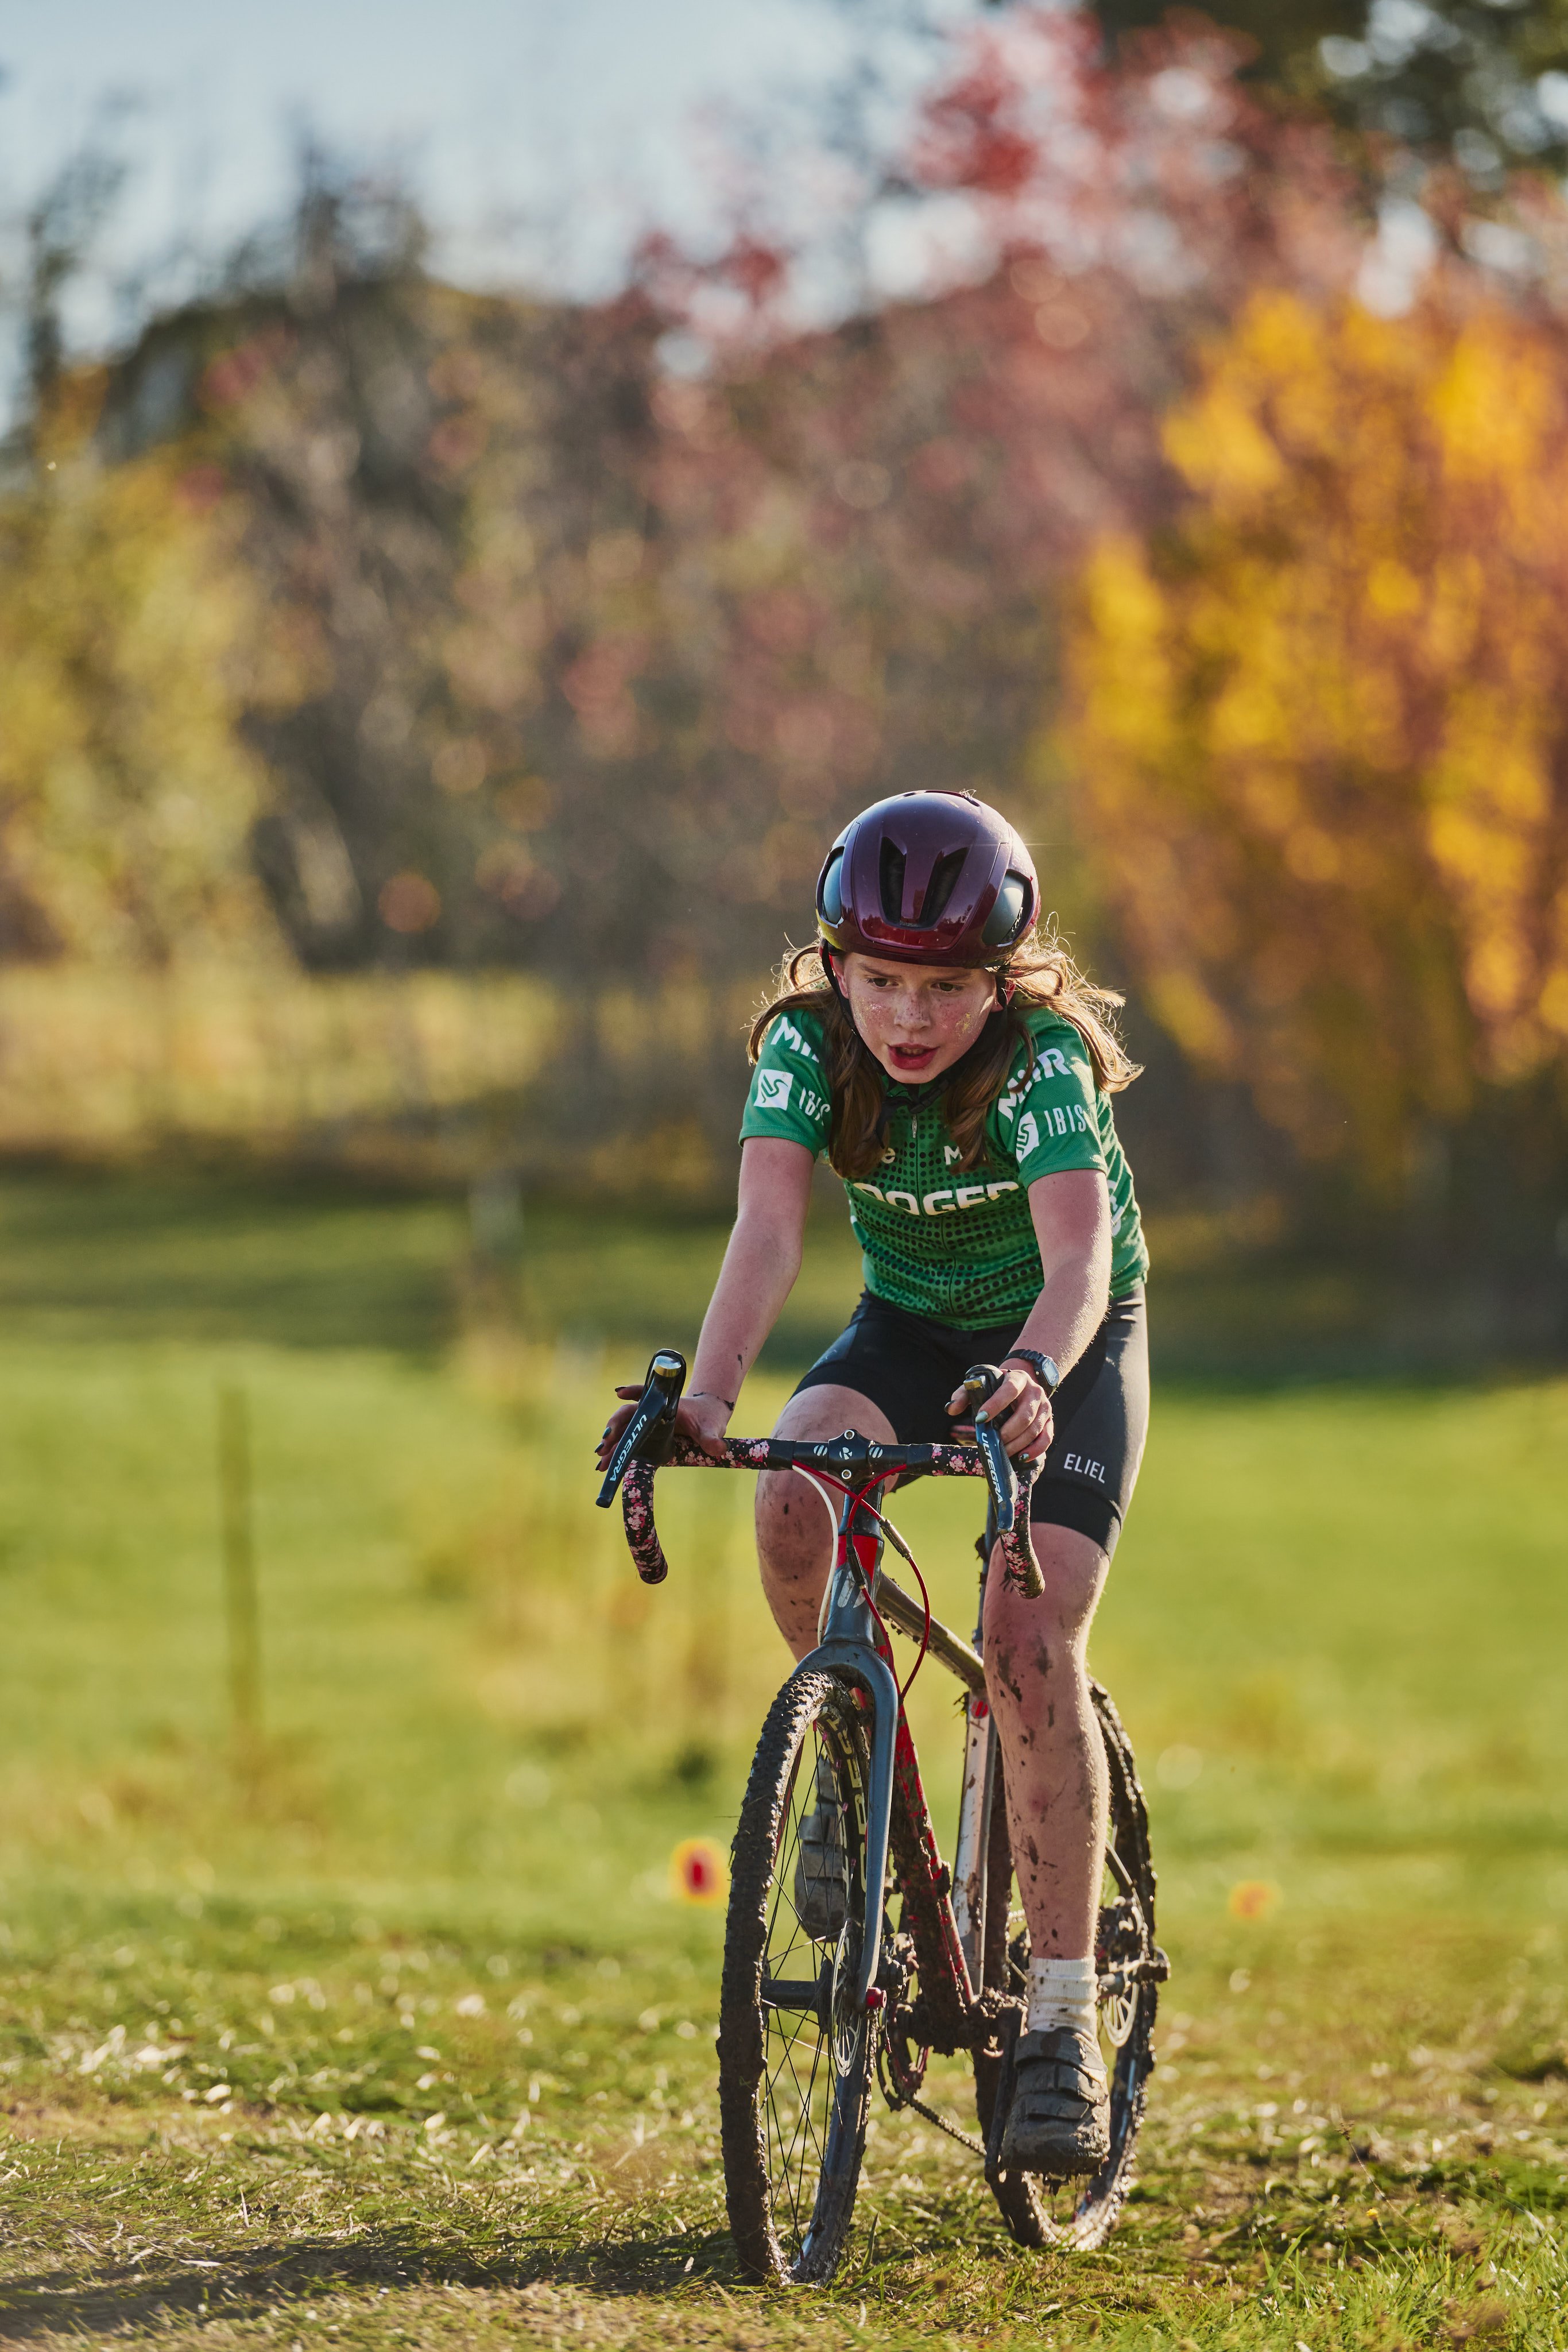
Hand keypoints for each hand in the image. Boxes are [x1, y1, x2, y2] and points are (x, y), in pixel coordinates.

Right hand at [595, 1386, 731, 1469]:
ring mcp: (647, 1422)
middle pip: (628, 1417)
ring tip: (601, 1463)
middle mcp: (652, 1410)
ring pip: (624, 1430)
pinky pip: (628, 1439)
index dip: (632, 1392)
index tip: (620, 1393)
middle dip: (614, 1430)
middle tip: (604, 1448)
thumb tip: (717, 1448)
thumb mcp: (712, 1428)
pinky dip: (617, 1449)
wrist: (708, 1414)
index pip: (644, 1396)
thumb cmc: (709, 1417)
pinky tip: (607, 1461)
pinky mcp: (647, 1433)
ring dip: (612, 1444)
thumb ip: (712, 1438)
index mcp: (665, 1404)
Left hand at [945, 1361, 1053, 1463]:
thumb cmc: (997, 1387)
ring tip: (1003, 1451)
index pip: (1009, 1390)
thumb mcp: (981, 1384)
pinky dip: (1034, 1450)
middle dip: (1007, 1432)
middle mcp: (1035, 1392)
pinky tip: (1020, 1456)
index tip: (980, 1419)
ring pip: (1035, 1429)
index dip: (995, 1405)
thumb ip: (964, 1394)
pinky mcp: (1049, 1421)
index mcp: (1018, 1378)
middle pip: (1025, 1415)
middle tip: (993, 1441)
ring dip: (1018, 1444)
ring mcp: (1045, 1407)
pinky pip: (1046, 1438)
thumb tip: (951, 1409)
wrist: (1021, 1384)